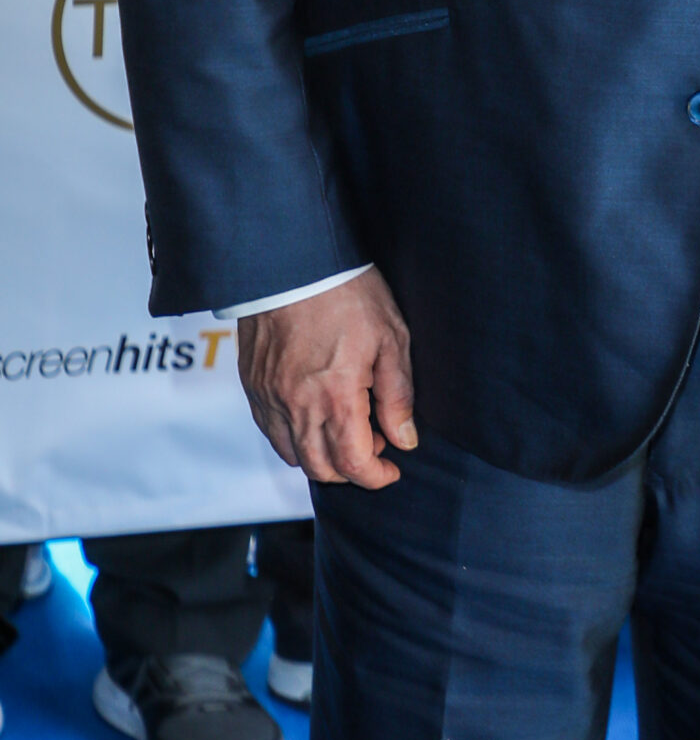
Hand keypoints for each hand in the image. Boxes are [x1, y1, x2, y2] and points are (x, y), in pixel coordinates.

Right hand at [238, 270, 416, 488]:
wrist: (294, 263)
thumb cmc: (347, 293)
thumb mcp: (391, 338)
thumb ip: (397, 395)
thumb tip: (405, 438)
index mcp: (336, 396)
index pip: (354, 463)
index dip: (376, 477)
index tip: (392, 470)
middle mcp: (297, 406)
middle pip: (320, 468)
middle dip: (351, 471)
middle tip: (375, 445)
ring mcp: (270, 398)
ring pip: (293, 454)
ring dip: (322, 457)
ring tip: (348, 428)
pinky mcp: (254, 387)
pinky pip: (271, 432)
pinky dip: (294, 439)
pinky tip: (316, 416)